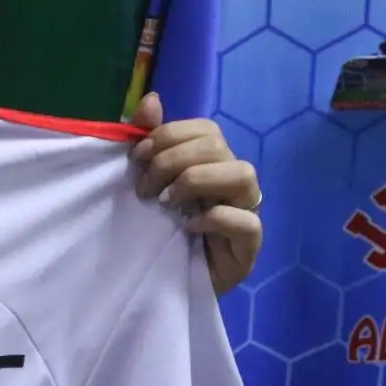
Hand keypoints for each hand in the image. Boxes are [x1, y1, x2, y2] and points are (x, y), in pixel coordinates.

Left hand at [128, 92, 262, 294]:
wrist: (168, 286)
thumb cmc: (161, 231)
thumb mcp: (148, 184)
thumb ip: (150, 143)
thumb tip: (152, 100)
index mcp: (212, 163)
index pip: (206, 129)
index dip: (169, 135)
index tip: (137, 158)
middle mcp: (234, 182)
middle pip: (219, 147)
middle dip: (173, 160)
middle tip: (146, 188)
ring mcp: (246, 213)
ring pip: (243, 174)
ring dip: (197, 181)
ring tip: (167, 203)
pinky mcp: (248, 248)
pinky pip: (247, 222)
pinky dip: (215, 219)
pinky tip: (187, 227)